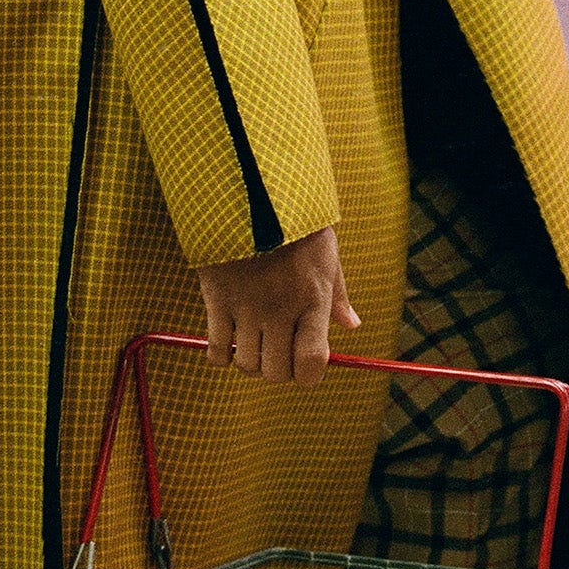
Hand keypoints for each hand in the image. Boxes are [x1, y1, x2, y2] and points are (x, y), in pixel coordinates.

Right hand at [197, 226, 357, 384]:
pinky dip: (220, 356)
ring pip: (246, 365)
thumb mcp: (327, 255)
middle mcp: (280, 310)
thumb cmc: (297, 225)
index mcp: (313, 300)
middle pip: (276, 372)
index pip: (312, 363)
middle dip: (277, 370)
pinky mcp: (217, 299)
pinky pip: (216, 349)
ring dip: (249, 362)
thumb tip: (352, 325)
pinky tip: (226, 342)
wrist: (252, 193)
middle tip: (276, 353)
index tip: (304, 366)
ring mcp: (247, 306)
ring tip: (252, 343)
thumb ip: (337, 295)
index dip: (308, 375)